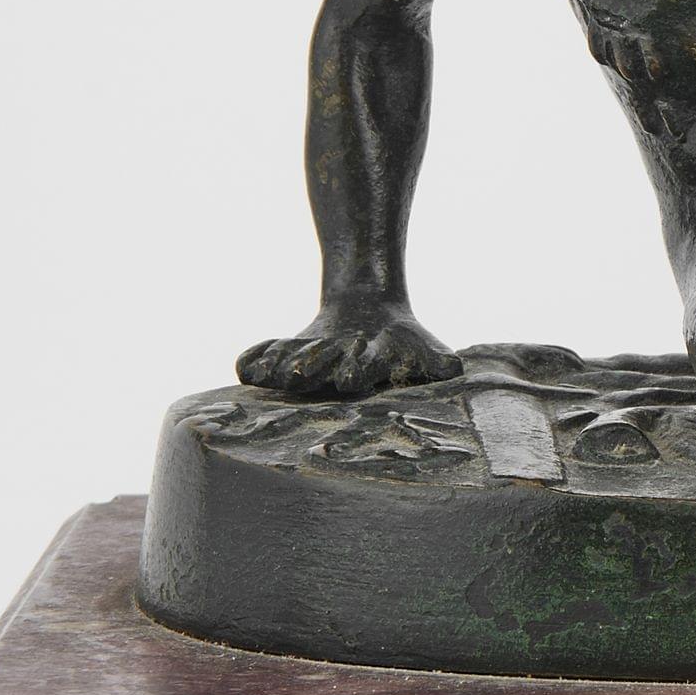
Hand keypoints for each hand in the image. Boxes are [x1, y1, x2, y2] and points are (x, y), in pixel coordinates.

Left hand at [238, 303, 462, 398]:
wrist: (368, 314)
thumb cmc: (403, 342)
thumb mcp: (427, 350)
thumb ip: (439, 362)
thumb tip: (451, 369)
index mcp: (364, 378)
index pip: (357, 377)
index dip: (354, 373)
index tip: (349, 376)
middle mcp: (329, 380)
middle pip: (318, 375)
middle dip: (311, 371)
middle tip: (302, 372)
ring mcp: (304, 369)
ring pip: (287, 369)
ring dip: (279, 368)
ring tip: (269, 369)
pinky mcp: (281, 355)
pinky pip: (261, 359)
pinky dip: (253, 359)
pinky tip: (244, 364)